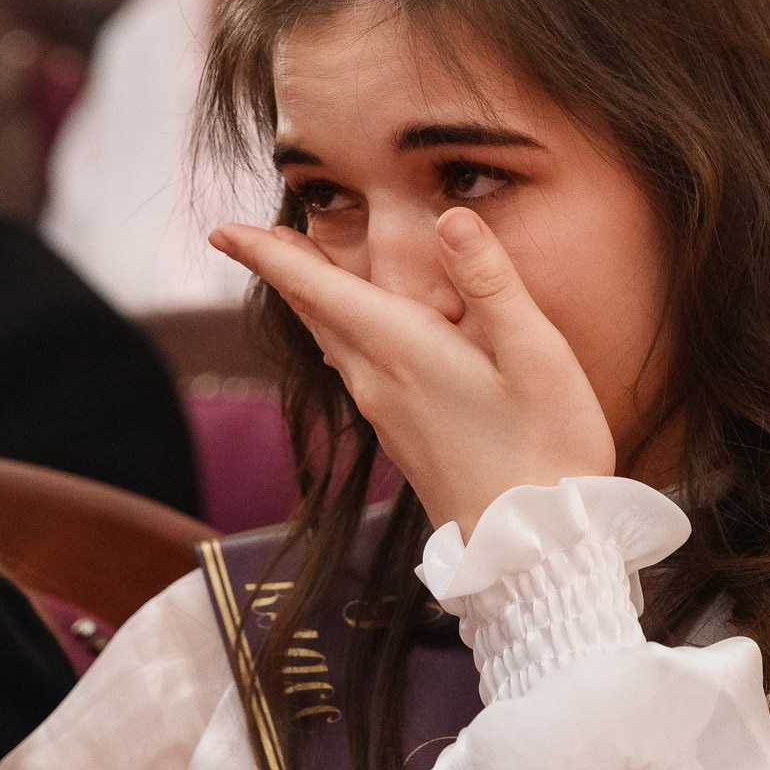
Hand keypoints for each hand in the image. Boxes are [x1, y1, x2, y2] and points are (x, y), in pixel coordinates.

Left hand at [211, 208, 616, 535]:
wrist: (536, 551)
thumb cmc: (546, 449)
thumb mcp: (536, 355)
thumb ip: (492, 282)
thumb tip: (452, 218)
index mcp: (402, 352)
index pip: (318, 290)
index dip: (268, 255)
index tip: (223, 230)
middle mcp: (378, 382)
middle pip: (315, 314)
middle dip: (284, 269)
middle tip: (252, 235)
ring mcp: (386, 416)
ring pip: (331, 343)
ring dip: (311, 301)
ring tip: (298, 268)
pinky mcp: (401, 438)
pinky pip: (354, 370)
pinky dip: (340, 332)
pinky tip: (355, 332)